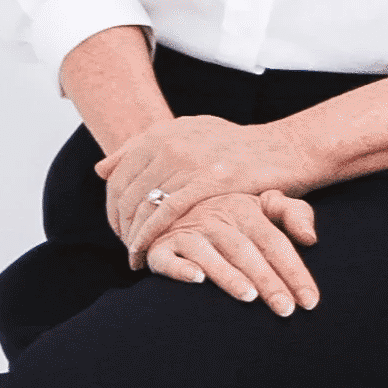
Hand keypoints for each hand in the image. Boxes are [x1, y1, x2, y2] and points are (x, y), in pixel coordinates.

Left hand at [102, 109, 329, 302]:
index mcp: (162, 132)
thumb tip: (101, 169)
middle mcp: (171, 142)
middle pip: (126, 192)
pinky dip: (150, 235)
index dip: (112, 206)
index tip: (119, 228)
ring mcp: (189, 159)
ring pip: (143, 203)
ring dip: (133, 234)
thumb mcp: (188, 135)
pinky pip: (167, 212)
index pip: (119, 175)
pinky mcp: (210, 179)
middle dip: (120, 225)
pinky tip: (143, 252)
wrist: (286, 149)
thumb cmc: (238, 148)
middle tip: (126, 247)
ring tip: (135, 254)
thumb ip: (143, 148)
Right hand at [138, 183, 331, 314]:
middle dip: (268, 281)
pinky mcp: (158, 247)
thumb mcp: (262, 205)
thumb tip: (311, 238)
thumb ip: (292, 214)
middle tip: (286, 309)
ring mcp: (185, 233)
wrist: (172, 207)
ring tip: (249, 297)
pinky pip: (167, 258)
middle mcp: (214, 219)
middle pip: (246, 251)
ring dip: (229, 275)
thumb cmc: (229, 216)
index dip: (294, 271)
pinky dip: (180, 268)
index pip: (275, 242)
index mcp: (244, 210)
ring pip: (209, 254)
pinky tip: (197, 280)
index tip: (310, 301)